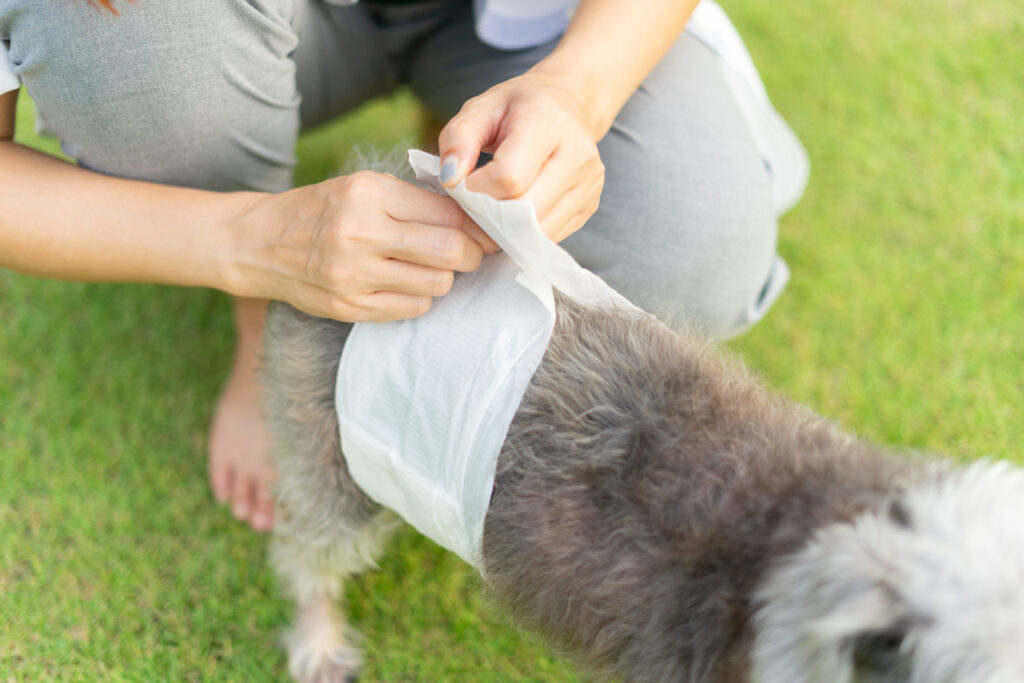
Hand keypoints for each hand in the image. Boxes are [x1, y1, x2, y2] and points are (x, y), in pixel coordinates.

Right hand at [227, 171, 496, 321]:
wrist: (258, 242)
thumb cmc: (323, 209)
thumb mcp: (364, 188)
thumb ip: (417, 200)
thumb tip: (477, 218)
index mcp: (368, 195)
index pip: (448, 215)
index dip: (478, 226)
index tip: (489, 232)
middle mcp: (360, 234)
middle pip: (450, 252)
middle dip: (472, 255)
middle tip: (471, 254)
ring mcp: (353, 275)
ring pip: (436, 284)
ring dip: (443, 277)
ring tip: (429, 266)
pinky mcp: (349, 307)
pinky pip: (413, 308)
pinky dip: (419, 297)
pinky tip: (404, 283)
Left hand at [438, 72, 604, 243]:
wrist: (566, 104)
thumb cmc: (517, 108)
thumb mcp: (480, 109)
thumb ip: (458, 139)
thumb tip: (451, 179)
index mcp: (548, 122)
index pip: (509, 177)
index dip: (478, 190)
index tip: (463, 185)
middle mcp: (577, 154)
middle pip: (527, 209)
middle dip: (491, 216)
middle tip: (473, 206)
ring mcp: (589, 184)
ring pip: (540, 230)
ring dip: (507, 231)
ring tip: (491, 212)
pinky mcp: (589, 205)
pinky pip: (551, 236)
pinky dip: (525, 234)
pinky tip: (513, 216)